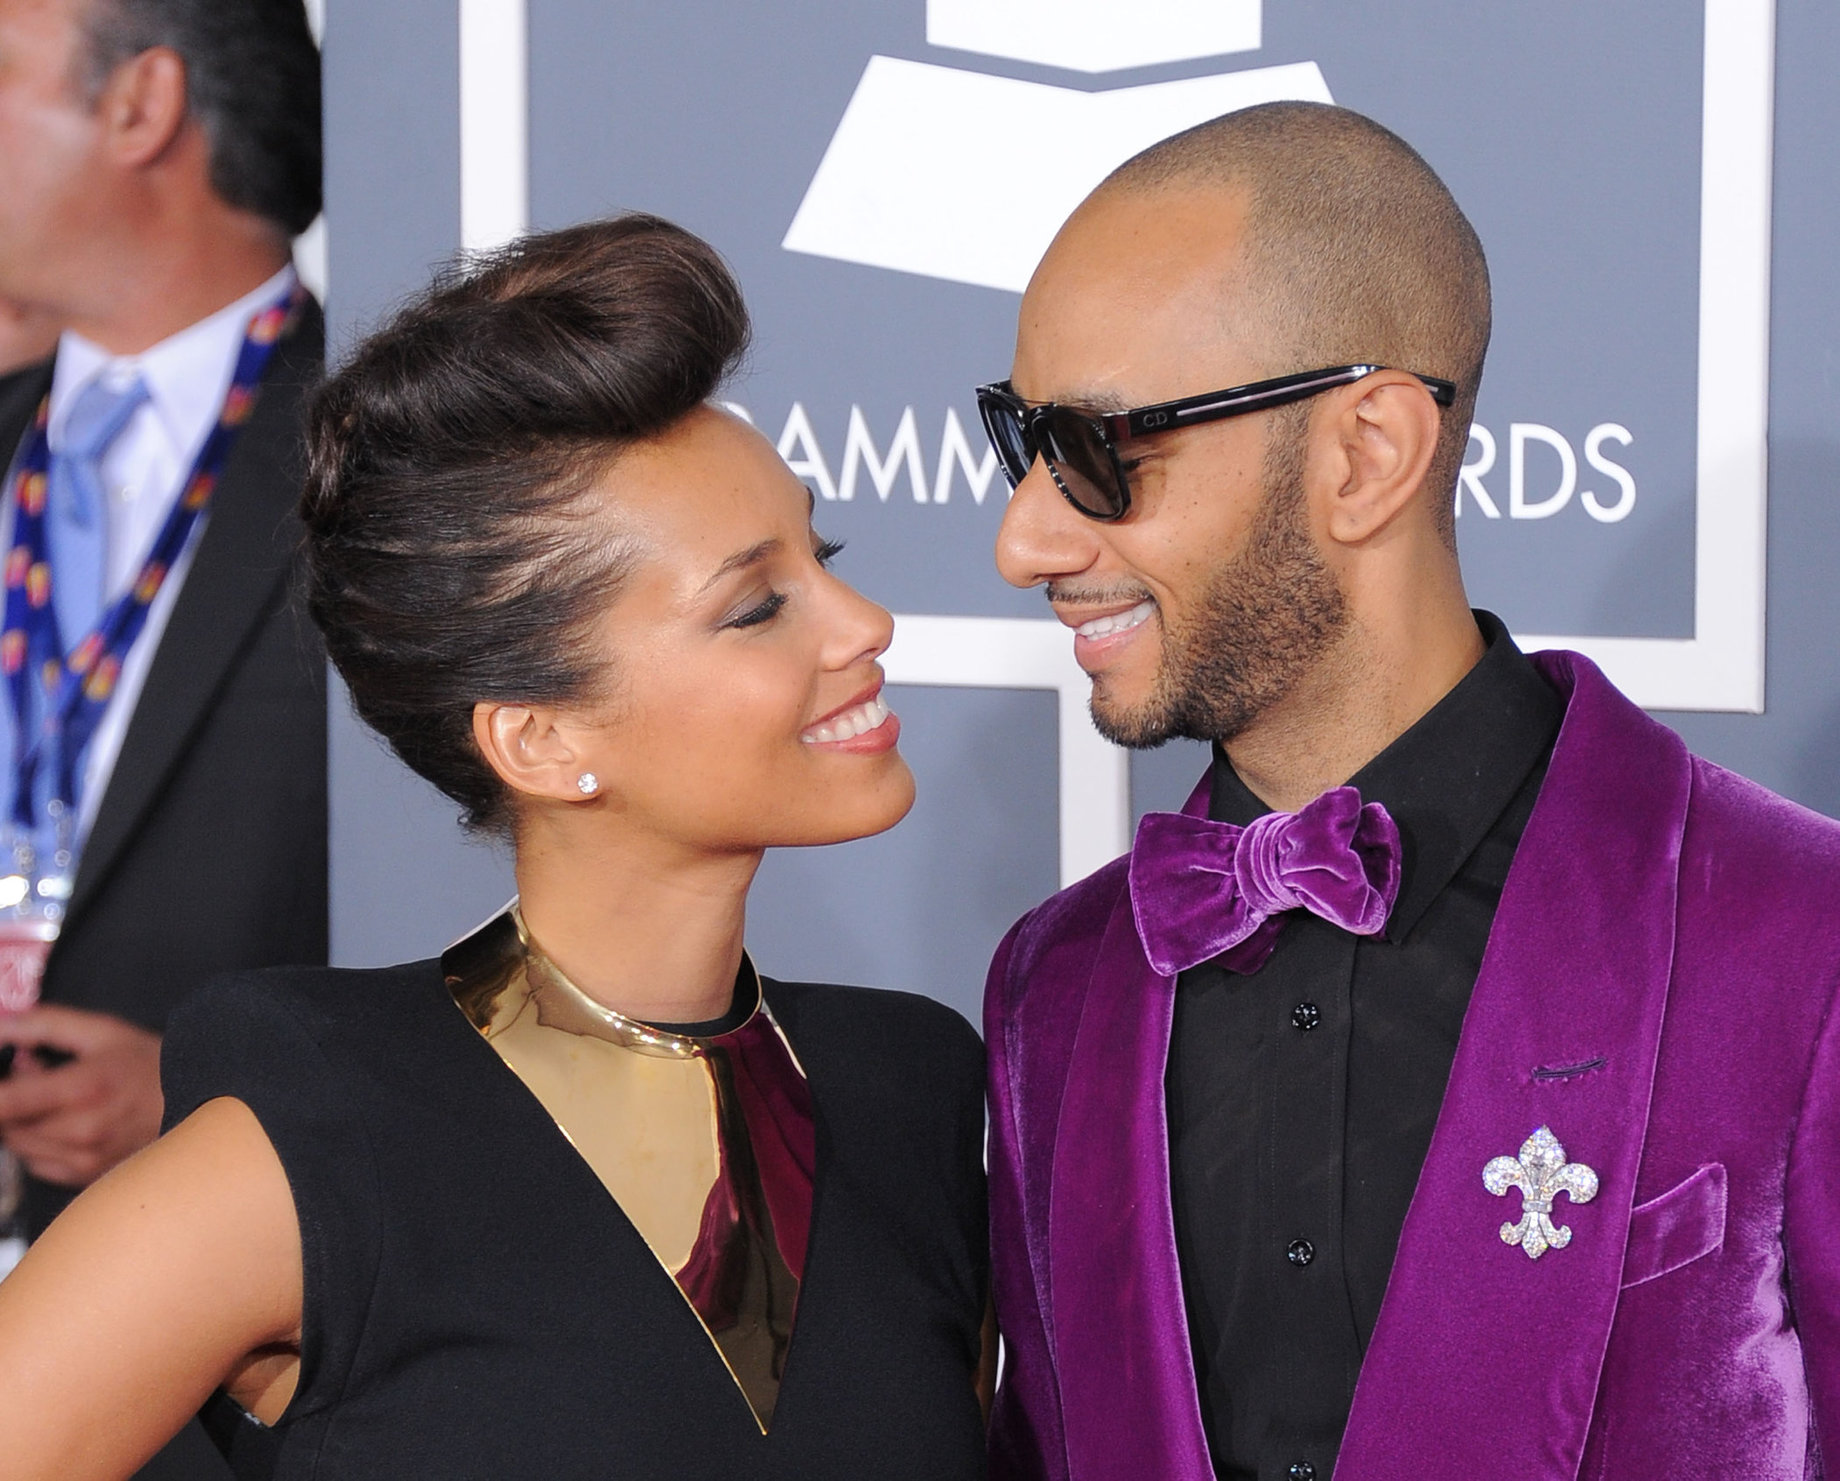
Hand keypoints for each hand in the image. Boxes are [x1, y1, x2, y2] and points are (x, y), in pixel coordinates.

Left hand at [0, 1005, 163, 1186]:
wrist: (202, 1099)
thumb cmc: (151, 1063)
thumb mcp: (102, 1031)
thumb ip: (44, 1024)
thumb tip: (2, 1026)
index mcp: (82, 1088)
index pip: (4, 1103)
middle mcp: (81, 1129)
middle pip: (7, 1126)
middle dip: (7, 1102)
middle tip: (31, 1075)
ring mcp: (86, 1157)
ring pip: (19, 1146)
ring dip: (21, 1123)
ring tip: (52, 1098)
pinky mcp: (89, 1174)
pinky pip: (38, 1164)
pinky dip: (37, 1144)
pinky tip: (61, 1122)